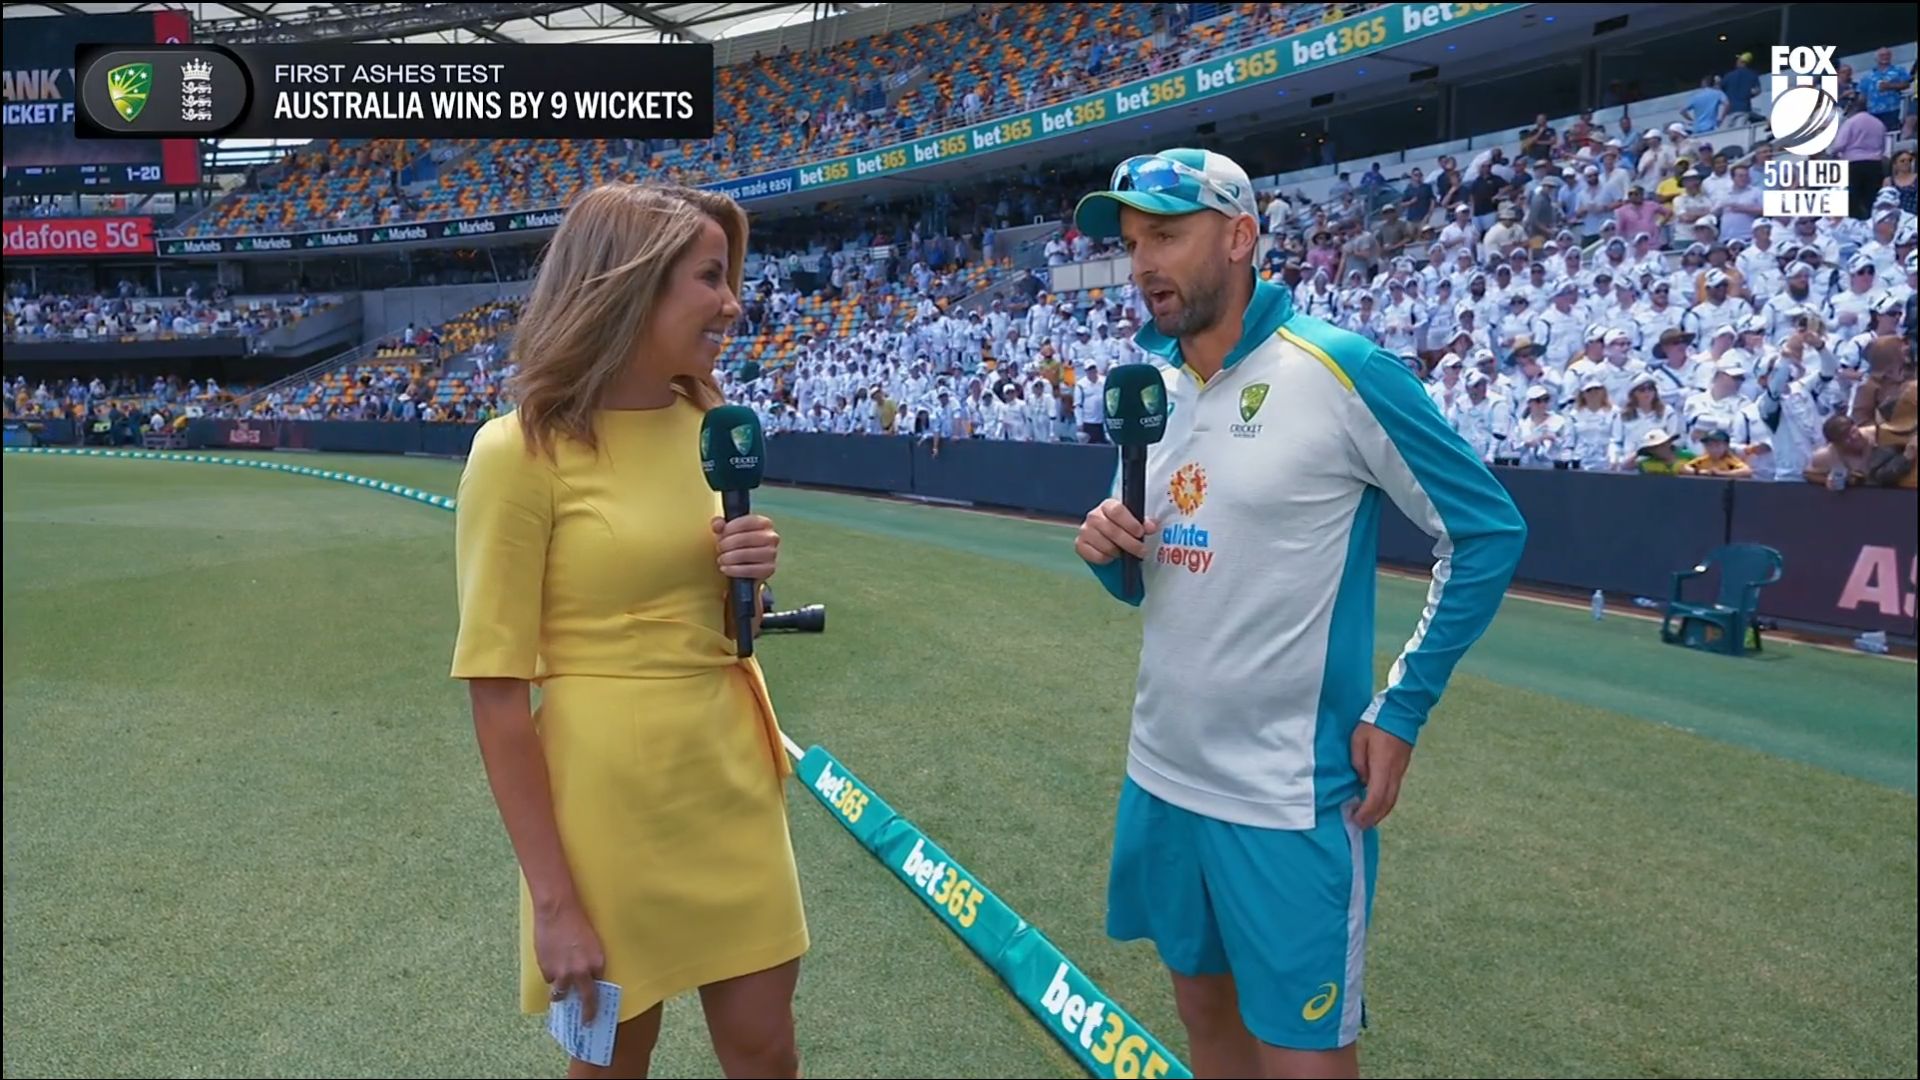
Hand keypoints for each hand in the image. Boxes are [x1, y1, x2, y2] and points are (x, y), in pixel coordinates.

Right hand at [534, 901, 606, 1022]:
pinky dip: (549, 976)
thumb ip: (589, 960)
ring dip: (560, 995)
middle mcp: (582, 971)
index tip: (598, 1006)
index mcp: (597, 962)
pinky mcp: (547, 969)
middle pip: (586, 999)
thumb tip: (586, 974)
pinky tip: (549, 964)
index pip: (600, 986)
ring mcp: (563, 972)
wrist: (557, 910)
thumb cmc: (577, 920)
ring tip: (559, 994)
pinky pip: (548, 979)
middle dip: (587, 1013)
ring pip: (561, 994)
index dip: (598, 996)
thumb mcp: (591, 942)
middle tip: (587, 1022)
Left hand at [713, 514, 779, 581]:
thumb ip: (719, 524)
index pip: (746, 522)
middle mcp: (772, 537)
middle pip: (745, 539)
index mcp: (764, 523)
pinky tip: (726, 569)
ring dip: (729, 558)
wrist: (746, 563)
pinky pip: (750, 570)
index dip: (729, 528)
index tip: (720, 534)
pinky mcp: (769, 569)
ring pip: (747, 555)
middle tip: (719, 548)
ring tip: (721, 559)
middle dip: (727, 544)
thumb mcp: (727, 531)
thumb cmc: (737, 544)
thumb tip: (717, 525)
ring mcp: (772, 554)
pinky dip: (734, 570)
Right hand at [1074, 498, 1156, 565]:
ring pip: (1105, 545)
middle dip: (1130, 543)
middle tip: (1142, 551)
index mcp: (1108, 505)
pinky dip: (1107, 559)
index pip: (1116, 511)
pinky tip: (1112, 557)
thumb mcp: (1135, 523)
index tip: (1141, 532)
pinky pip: (1096, 556)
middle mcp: (1093, 516)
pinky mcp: (1080, 545)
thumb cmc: (1123, 528)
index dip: (1130, 523)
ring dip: (1118, 552)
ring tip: (1125, 553)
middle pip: (1112, 530)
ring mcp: (1085, 531)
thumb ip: (1143, 523)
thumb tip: (1151, 526)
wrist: (1110, 539)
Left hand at [1350, 723, 1413, 829]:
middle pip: (1387, 803)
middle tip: (1360, 826)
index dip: (1366, 812)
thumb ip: (1357, 761)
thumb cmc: (1375, 724)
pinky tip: (1376, 804)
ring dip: (1381, 812)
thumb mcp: (1358, 739)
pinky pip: (1394, 791)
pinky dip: (1385, 802)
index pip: (1376, 796)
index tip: (1355, 820)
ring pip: (1392, 799)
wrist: (1401, 713)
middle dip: (1374, 817)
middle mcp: (1394, 773)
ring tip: (1368, 820)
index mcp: (1382, 766)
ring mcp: (1400, 771)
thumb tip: (1361, 780)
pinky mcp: (1401, 769)